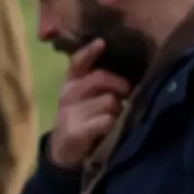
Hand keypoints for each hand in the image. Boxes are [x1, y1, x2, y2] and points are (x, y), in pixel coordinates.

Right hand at [48, 39, 131, 168]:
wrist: (65, 151)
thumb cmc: (83, 118)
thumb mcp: (86, 97)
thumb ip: (99, 82)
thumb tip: (128, 67)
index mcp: (70, 82)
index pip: (78, 61)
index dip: (90, 51)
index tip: (102, 43)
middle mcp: (67, 93)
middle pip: (100, 78)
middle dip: (120, 84)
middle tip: (128, 93)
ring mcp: (69, 113)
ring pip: (109, 101)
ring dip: (119, 109)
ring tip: (116, 117)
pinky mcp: (75, 131)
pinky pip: (106, 120)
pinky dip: (114, 124)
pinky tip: (111, 129)